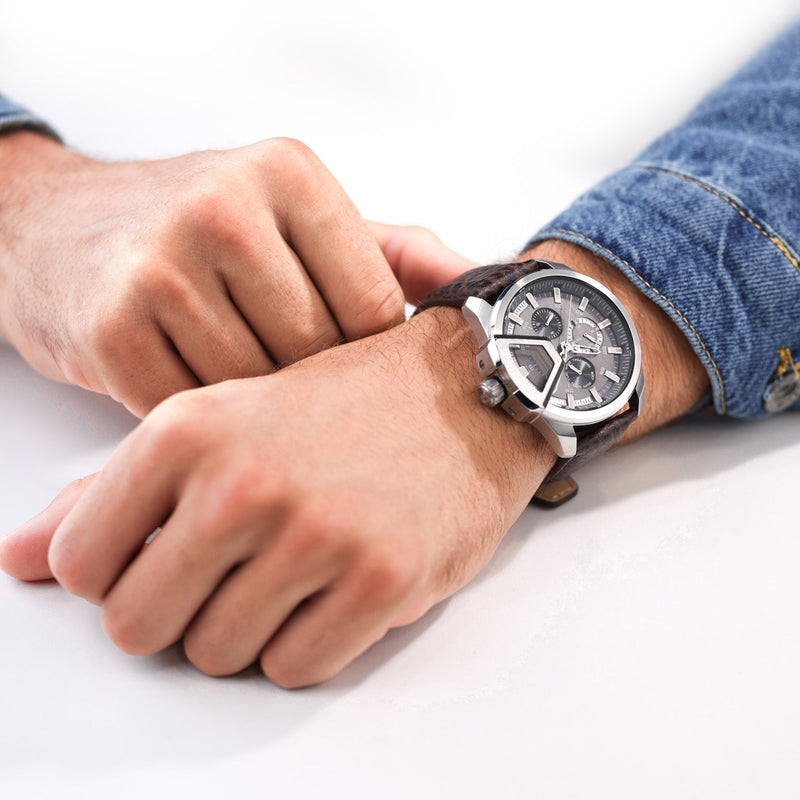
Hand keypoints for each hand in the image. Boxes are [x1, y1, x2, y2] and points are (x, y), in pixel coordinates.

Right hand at [0, 131, 406, 416]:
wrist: (60, 227)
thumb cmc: (202, 230)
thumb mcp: (300, 217)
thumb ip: (396, 252)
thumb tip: (487, 284)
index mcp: (289, 174)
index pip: (372, 310)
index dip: (360, 356)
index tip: (338, 361)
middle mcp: (224, 208)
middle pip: (317, 354)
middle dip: (306, 383)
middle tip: (283, 375)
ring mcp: (160, 266)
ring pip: (259, 392)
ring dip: (254, 406)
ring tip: (238, 377)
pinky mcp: (110, 328)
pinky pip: (196, 412)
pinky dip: (202, 414)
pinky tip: (191, 382)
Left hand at [0, 307, 551, 686]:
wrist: (463, 389)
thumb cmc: (341, 404)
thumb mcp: (219, 421)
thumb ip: (111, 493)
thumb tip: (15, 558)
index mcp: (188, 432)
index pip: (80, 565)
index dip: (117, 572)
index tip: (162, 554)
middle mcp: (245, 484)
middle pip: (141, 627)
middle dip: (176, 612)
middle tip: (229, 569)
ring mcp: (317, 536)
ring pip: (219, 656)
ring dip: (246, 628)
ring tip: (289, 570)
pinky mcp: (383, 581)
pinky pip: (294, 668)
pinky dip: (304, 643)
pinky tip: (331, 586)